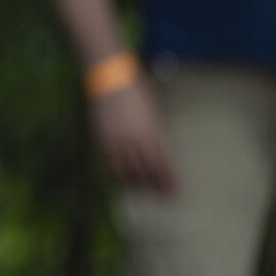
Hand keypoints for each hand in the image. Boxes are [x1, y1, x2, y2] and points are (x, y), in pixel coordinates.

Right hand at [89, 75, 177, 192]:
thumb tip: (160, 153)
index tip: (176, 191)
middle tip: (163, 198)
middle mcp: (132, 140)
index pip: (162, 164)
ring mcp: (114, 141)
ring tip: (143, 190)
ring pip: (126, 173)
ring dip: (136, 183)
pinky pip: (109, 164)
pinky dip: (117, 173)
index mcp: (150, 133)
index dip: (170, 180)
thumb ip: (156, 133)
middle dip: (155, 186)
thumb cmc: (136, 91)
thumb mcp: (153, 112)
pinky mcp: (100, 139)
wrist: (109, 77)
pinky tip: (122, 176)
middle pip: (146, 172)